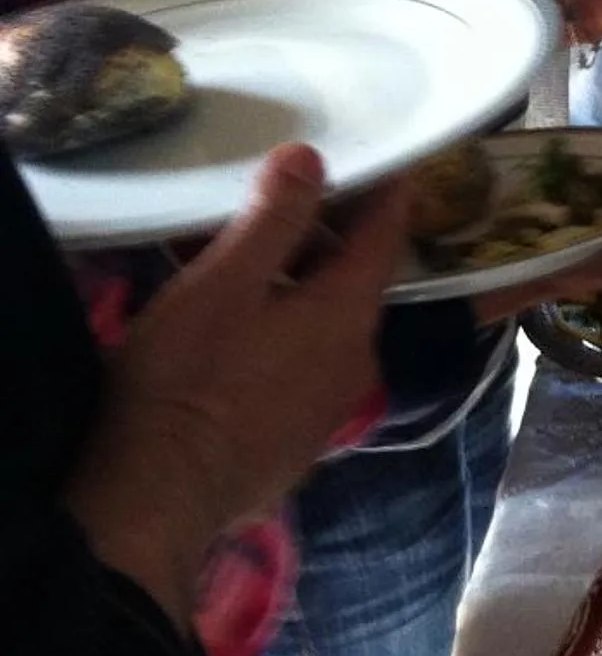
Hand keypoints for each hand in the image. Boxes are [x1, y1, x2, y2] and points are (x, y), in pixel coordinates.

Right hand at [62, 145, 408, 626]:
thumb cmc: (190, 380)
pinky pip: (304, 364)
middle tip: (294, 202)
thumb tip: (313, 159)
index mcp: (348, 315)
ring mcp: (331, 405)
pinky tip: (243, 331)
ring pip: (327, 325)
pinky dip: (285, 332)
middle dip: (330, 240)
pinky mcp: (298, 437)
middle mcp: (357, 359)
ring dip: (300, 288)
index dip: (385, 196)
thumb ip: (273, 220)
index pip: (385, 238)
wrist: (162, 497)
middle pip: (356, 282)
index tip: (386, 163)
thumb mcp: (224, 285)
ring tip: (252, 261)